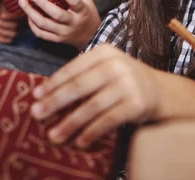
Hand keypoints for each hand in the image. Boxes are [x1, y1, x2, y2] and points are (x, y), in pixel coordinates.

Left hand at [0, 3, 25, 43]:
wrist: (8, 11)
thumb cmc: (7, 6)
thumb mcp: (7, 4)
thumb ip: (6, 8)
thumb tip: (1, 14)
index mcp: (24, 13)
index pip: (19, 16)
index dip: (10, 16)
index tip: (1, 15)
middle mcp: (24, 22)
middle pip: (15, 26)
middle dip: (2, 24)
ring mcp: (20, 30)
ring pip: (13, 33)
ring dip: (0, 31)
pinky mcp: (15, 36)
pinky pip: (11, 40)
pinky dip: (2, 39)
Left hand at [18, 0, 100, 48]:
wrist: (90, 35)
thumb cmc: (86, 13)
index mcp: (82, 11)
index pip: (75, 2)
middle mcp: (73, 23)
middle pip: (57, 14)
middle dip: (42, 4)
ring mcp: (64, 33)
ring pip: (45, 24)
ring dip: (31, 13)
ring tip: (22, 2)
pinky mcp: (57, 39)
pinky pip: (41, 33)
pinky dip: (32, 25)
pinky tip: (28, 15)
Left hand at [30, 44, 160, 147]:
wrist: (159, 91)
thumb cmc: (123, 80)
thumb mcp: (105, 68)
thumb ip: (82, 76)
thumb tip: (45, 96)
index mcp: (105, 52)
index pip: (73, 68)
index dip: (53, 83)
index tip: (35, 96)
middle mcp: (117, 65)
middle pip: (79, 85)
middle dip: (55, 101)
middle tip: (36, 114)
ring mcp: (128, 84)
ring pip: (92, 106)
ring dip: (70, 122)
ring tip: (54, 135)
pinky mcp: (136, 104)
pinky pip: (108, 120)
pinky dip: (91, 132)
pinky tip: (79, 141)